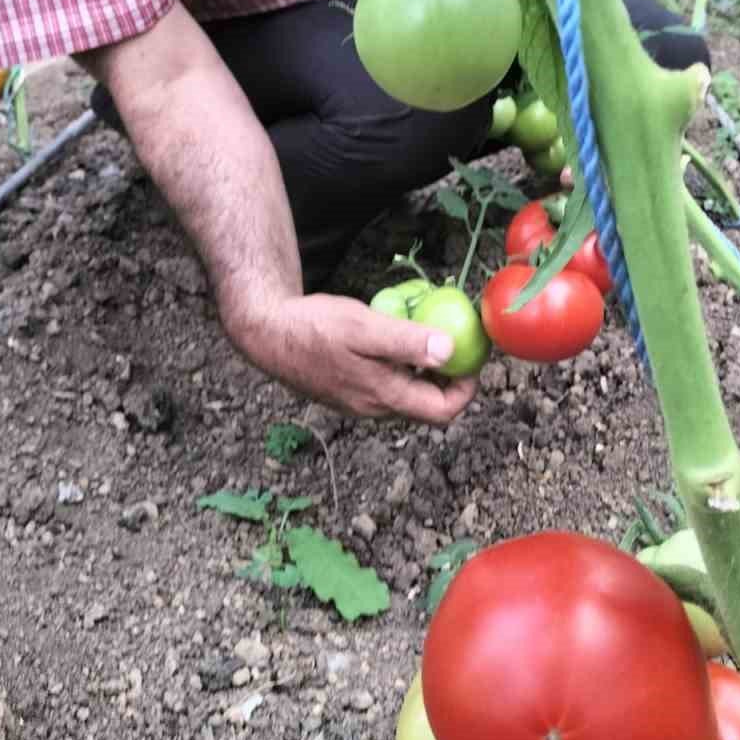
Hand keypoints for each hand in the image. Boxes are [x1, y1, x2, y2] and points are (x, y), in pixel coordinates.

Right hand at [229, 293, 478, 423]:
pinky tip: (391, 336)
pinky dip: (399, 365)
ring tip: (426, 333)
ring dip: (423, 370)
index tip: (472, 357)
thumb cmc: (314, 327)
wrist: (266, 332)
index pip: (442, 411)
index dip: (466, 388)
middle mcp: (373, 407)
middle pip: (426, 405)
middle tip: (456, 342)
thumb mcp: (364, 327)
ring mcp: (358, 401)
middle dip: (448, 378)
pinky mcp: (346, 388)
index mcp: (383, 397)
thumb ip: (406, 342)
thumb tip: (450, 351)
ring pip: (405, 394)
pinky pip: (384, 383)